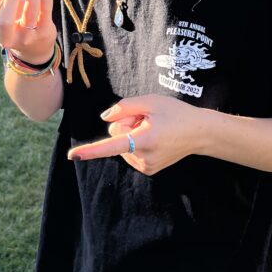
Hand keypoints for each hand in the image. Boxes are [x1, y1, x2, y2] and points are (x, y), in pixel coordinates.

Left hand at [67, 94, 207, 174]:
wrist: (200, 133)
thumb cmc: (176, 113)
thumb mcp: (151, 101)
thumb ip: (124, 107)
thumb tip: (105, 118)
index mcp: (144, 140)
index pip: (112, 145)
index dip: (90, 150)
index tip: (72, 156)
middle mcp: (143, 158)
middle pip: (116, 135)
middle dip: (126, 124)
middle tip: (148, 119)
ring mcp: (146, 166)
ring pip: (122, 144)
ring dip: (132, 134)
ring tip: (154, 128)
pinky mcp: (148, 169)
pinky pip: (129, 151)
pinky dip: (137, 142)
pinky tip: (154, 137)